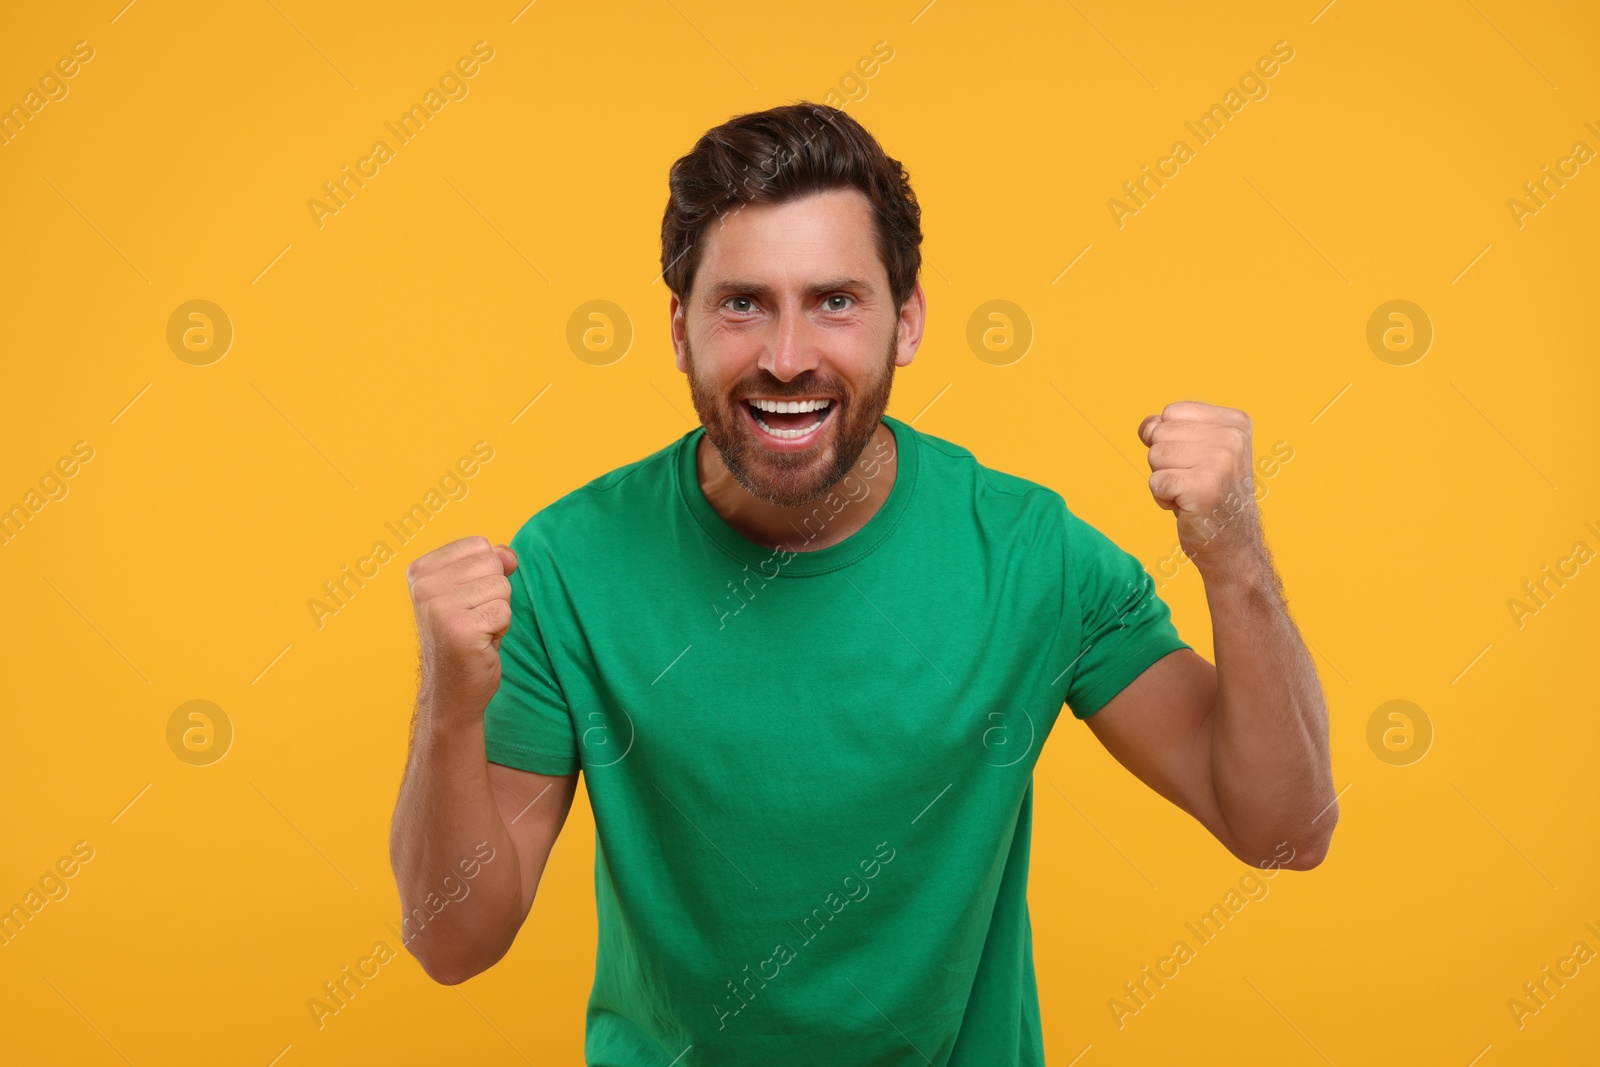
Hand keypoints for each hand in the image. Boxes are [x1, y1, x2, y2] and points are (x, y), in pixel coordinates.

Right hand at [406, 535, 518, 716]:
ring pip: (502, 587)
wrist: (451, 688)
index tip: (466, 601)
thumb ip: (492, 563)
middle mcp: (424, 586)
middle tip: (474, 619)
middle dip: (495, 593)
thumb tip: (509, 556)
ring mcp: (439, 608)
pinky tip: (481, 643)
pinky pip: (505, 612)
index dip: (486, 573)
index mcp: (421, 570)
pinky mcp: (460, 629)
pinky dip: (501, 629)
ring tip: (477, 631)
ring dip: (498, 612)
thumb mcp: (474, 590)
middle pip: (493, 564)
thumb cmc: (466, 635)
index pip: (479, 545)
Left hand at [1137, 401, 1262, 578]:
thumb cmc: (1207, 494)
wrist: (1231, 544)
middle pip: (1160, 432)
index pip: (1171, 412)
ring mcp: (1220, 461)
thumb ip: (1171, 429)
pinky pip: (1156, 482)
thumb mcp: (1196, 451)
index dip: (1169, 440)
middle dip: (1165, 461)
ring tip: (1190, 493)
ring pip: (1155, 456)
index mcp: (1235, 422)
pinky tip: (1186, 507)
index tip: (1194, 463)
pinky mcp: (1204, 486)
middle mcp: (1232, 437)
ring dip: (1164, 480)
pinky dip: (1162, 498)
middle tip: (1192, 481)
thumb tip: (1147, 426)